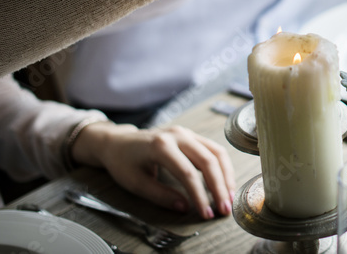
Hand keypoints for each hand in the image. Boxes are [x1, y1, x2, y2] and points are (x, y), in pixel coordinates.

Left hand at [71, 123, 235, 219]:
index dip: (199, 195)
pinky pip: (213, 149)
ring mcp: (186, 132)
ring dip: (226, 175)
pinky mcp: (191, 135)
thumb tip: (184, 207)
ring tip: (229, 196)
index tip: (206, 213)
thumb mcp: (135, 183)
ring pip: (216, 152)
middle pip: (208, 160)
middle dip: (219, 187)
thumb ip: (160, 195)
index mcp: (161, 146)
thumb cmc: (123, 162)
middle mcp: (178, 135)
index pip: (188, 173)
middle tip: (224, 208)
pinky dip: (222, 166)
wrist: (118, 142)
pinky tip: (225, 182)